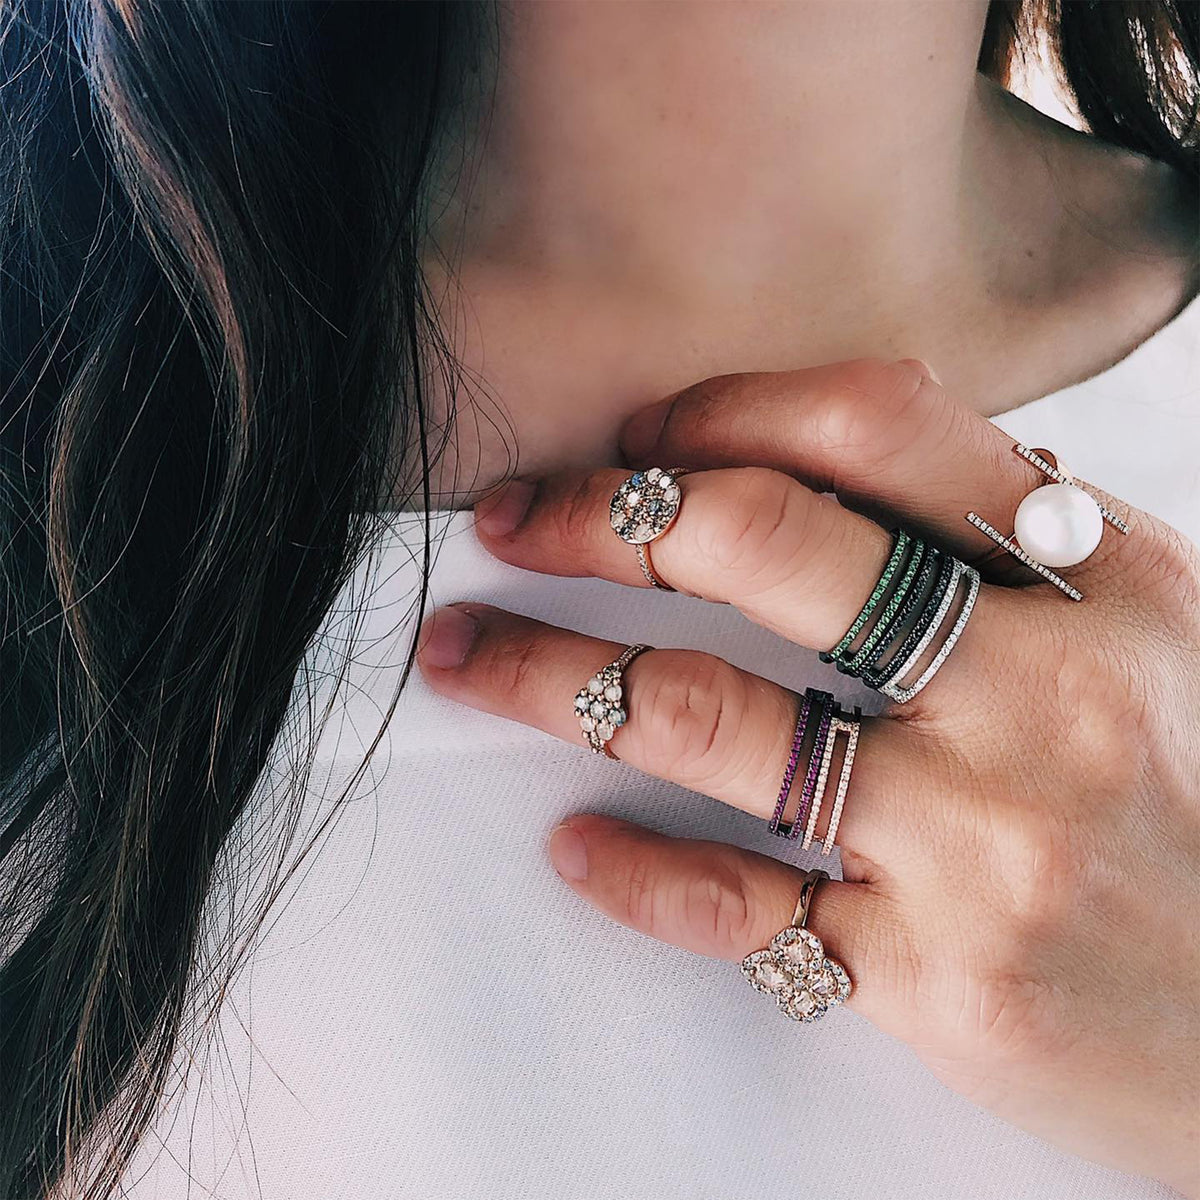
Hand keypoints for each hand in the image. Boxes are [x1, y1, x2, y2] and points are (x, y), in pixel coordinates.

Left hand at [416, 358, 1199, 1195]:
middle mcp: (1039, 692)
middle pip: (762, 543)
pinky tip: (575, 847)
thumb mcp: (1166, 641)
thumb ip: (1019, 551)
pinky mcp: (934, 974)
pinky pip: (741, 905)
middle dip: (599, 518)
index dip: (725, 412)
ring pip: (708, 716)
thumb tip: (844, 470)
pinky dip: (638, 873)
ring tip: (466, 660)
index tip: (639, 439)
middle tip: (509, 520)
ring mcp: (980, 838)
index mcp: (1103, 579)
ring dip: (551, 676)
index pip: (876, 425)